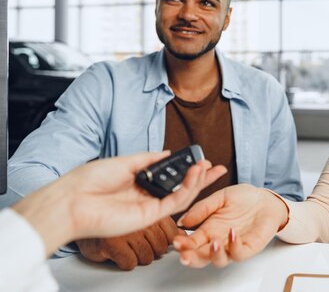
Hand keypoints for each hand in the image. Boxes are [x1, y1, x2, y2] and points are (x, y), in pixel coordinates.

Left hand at [13, 151, 226, 255]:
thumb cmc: (90, 180)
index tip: (199, 159)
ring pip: (181, 196)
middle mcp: (146, 196)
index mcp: (139, 182)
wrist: (72, 201)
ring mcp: (148, 207)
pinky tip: (195, 175)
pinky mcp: (149, 216)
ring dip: (197, 181)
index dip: (186, 168)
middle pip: (180, 187)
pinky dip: (187, 189)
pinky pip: (174, 203)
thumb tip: (167, 153)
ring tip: (207, 167)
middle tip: (215, 167)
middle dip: (200, 178)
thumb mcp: (124, 161)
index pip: (169, 176)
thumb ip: (148, 159)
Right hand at [76, 217, 182, 269]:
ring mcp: (128, 230)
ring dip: (138, 256)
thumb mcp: (141, 211)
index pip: (172, 231)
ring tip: (128, 247)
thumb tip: (181, 235)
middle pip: (161, 246)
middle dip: (153, 249)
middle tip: (139, 244)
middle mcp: (141, 216)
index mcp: (151, 206)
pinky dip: (125, 261)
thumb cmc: (111, 213)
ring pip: (147, 257)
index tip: (160, 240)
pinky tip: (119, 252)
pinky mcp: (113, 243)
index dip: (167, 239)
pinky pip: (130, 262)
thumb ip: (161, 221)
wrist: (78, 212)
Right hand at [173, 184, 287, 267]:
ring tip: (213, 244)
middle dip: (192, 258)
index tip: (176, 241)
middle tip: (185, 255)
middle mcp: (219, 240)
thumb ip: (202, 208)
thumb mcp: (220, 197)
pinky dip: (235, 246)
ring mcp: (233, 245)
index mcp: (209, 230)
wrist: (266, 198)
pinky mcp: (249, 247)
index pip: (192, 243)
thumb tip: (183, 220)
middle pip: (201, 258)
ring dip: (214, 255)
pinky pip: (240, 253)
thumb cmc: (244, 198)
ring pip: (219, 260)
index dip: (183, 245)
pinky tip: (232, 233)